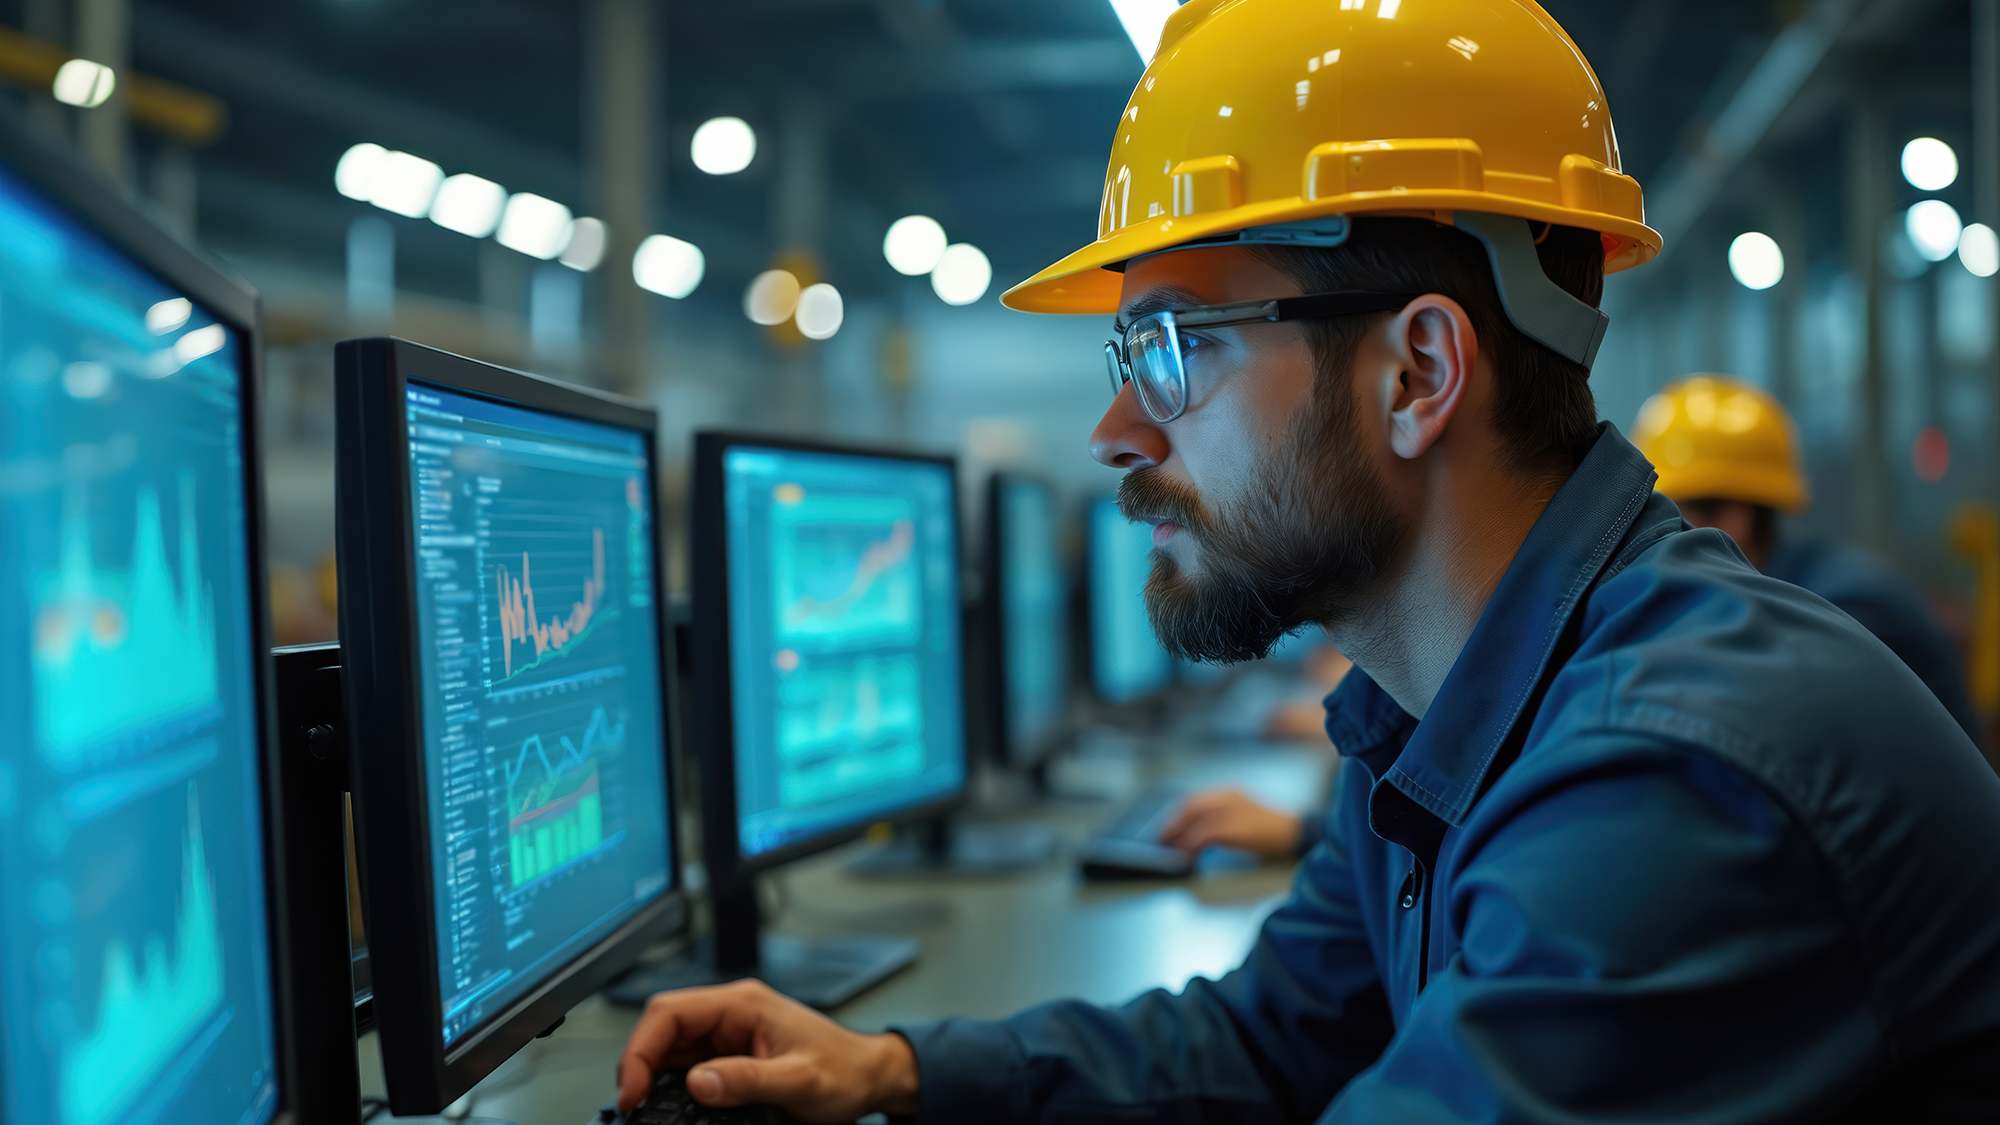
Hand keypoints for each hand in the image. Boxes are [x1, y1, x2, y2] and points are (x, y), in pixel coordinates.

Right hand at [616, 980, 918, 1121]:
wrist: (869, 1077)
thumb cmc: (845, 1070)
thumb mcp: (799, 1081)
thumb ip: (748, 1080)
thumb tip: (699, 1081)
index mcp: (743, 1003)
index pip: (670, 1011)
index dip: (641, 1049)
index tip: (634, 1090)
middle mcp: (732, 1012)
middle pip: (663, 1027)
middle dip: (641, 1063)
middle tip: (635, 1104)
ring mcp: (729, 1033)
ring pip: (671, 1046)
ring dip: (654, 1074)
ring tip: (647, 1106)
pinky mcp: (731, 1054)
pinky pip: (689, 1063)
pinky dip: (673, 1083)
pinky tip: (671, 1104)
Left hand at [1158, 789, 1301, 859]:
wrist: (1298, 835)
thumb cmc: (1269, 832)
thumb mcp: (1242, 818)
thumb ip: (1219, 822)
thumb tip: (1191, 837)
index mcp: (1230, 793)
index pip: (1194, 800)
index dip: (1176, 815)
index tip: (1164, 829)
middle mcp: (1230, 796)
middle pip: (1191, 806)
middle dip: (1173, 824)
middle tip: (1161, 841)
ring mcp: (1235, 809)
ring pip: (1197, 819)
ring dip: (1180, 836)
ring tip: (1171, 851)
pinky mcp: (1238, 827)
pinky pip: (1207, 834)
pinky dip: (1194, 845)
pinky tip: (1189, 856)